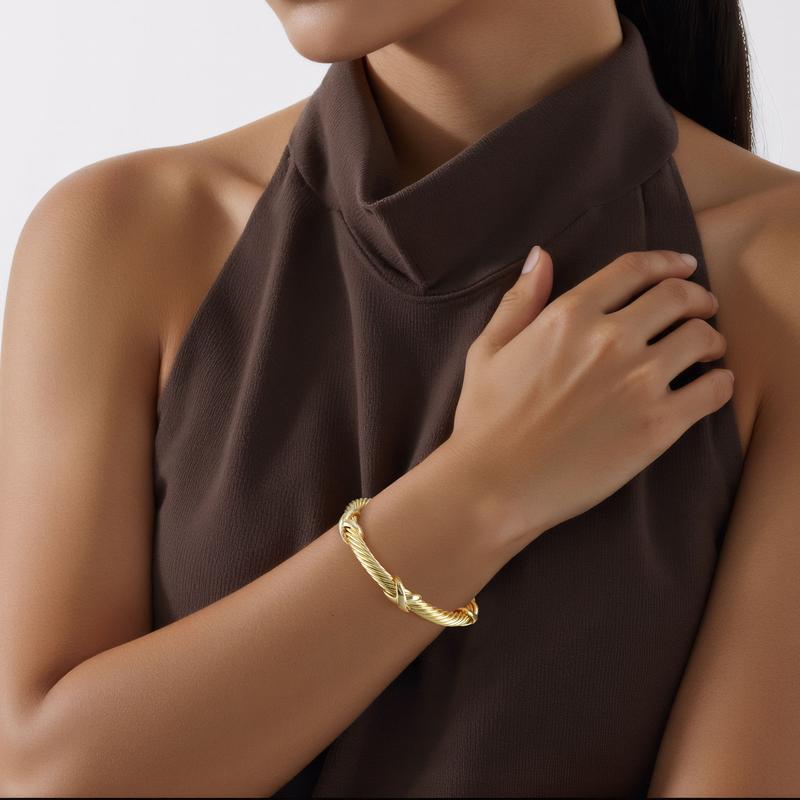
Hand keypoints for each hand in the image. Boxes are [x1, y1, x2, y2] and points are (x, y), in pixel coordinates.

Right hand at [445, 246, 731, 551]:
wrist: (495, 484)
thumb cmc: (485, 419)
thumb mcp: (489, 349)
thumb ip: (520, 300)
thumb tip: (540, 255)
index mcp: (569, 315)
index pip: (634, 269)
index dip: (665, 262)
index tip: (681, 266)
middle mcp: (609, 339)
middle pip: (678, 297)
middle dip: (696, 297)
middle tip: (702, 308)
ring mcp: (638, 381)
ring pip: (702, 338)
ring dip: (711, 338)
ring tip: (708, 350)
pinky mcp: (658, 425)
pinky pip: (713, 391)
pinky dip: (720, 383)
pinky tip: (713, 385)